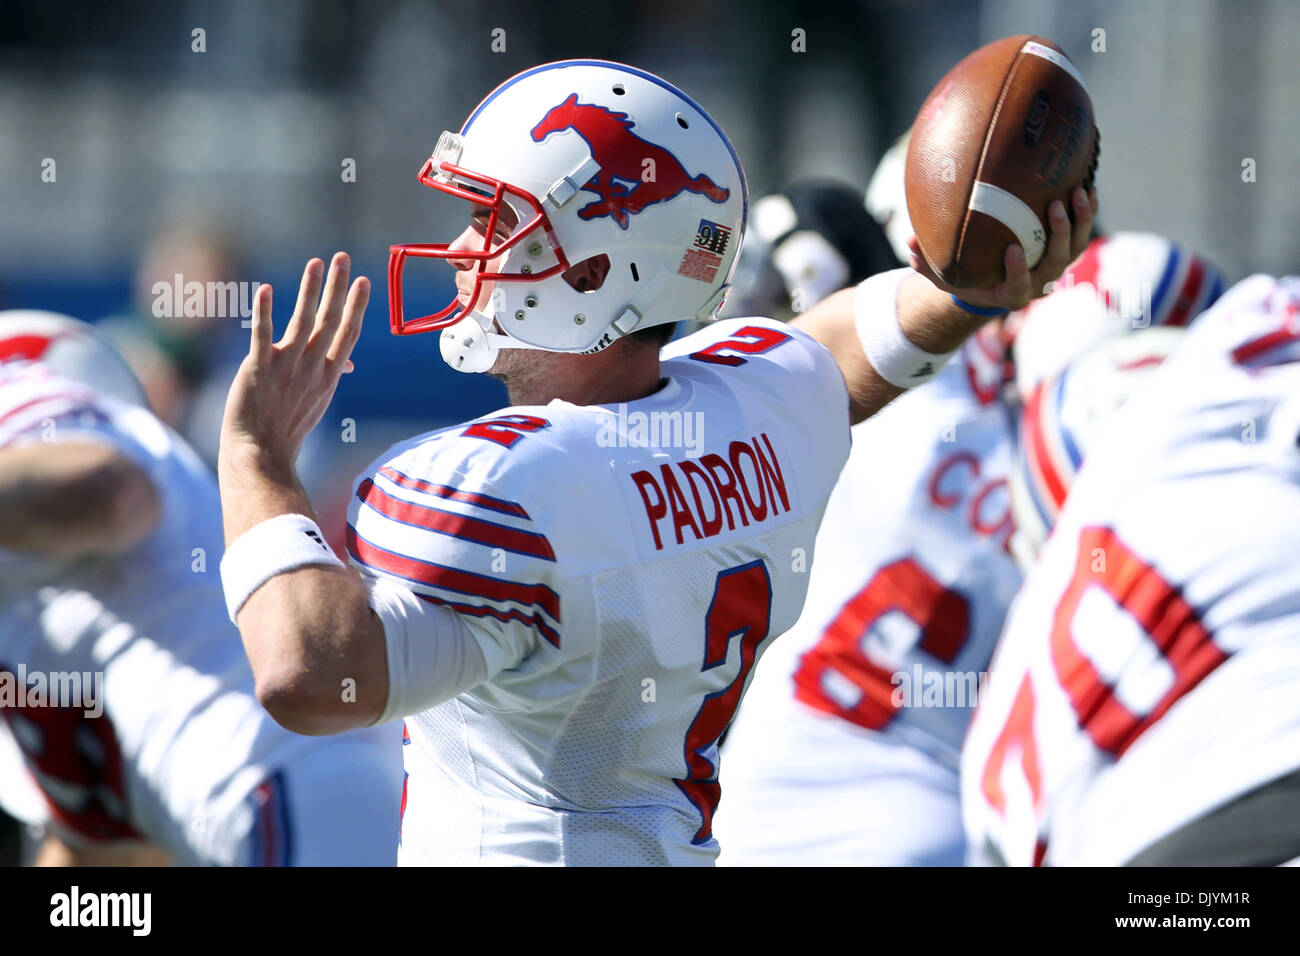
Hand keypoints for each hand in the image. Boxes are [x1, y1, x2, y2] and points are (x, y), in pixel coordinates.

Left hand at [219, 253, 369, 473]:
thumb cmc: (288, 427)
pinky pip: (262, 337)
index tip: (363, 281)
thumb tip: (349, 362)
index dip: (356, 305)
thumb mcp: (318, 400)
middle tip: (343, 258)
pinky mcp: (258, 370)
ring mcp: (286, 368)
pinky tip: (264, 290)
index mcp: (329, 375)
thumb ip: (330, 374)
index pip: (348, 333)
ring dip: (310, 290)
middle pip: (330, 321)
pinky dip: (264, 313)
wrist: (262, 453)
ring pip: (302, 322)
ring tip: (316, 263)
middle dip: (337, 287)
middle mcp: (313, 368)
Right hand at [908, 185, 1098, 311]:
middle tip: (1053, 208)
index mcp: (1011, 294)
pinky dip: (1087, 212)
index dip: (1019, 270)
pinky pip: (1080, 232)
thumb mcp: (943, 277)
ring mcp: (1054, 267)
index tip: (1013, 248)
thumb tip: (908, 240)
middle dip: (1058, 236)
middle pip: (1055, 263)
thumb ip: (925, 264)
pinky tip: (1087, 185)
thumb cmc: (966, 280)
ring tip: (1079, 192)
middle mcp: (1038, 283)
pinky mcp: (1065, 252)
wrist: (993, 286)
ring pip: (1074, 247)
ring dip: (1079, 221)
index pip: (1018, 286)